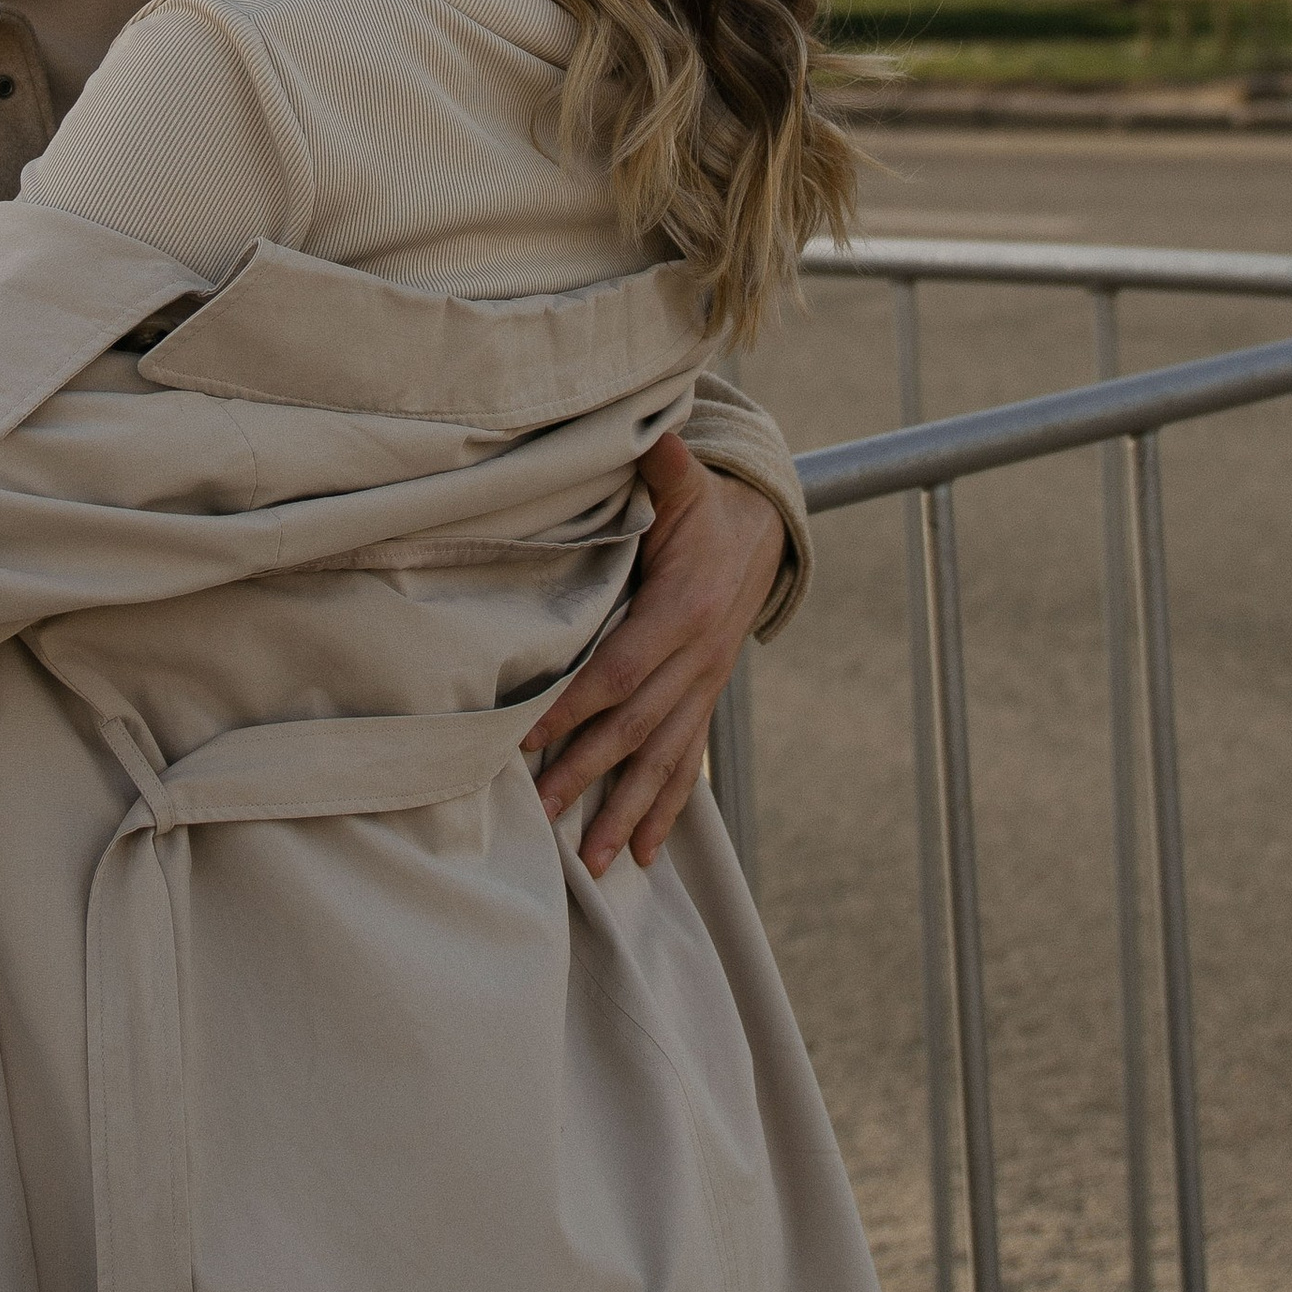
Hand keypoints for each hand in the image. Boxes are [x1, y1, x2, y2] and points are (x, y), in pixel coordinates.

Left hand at [523, 437, 784, 879]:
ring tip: (594, 862)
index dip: (575, 704)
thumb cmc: (706, 506)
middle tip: (543, 814)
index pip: (621, 667)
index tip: (528, 736)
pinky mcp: (704, 701)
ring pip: (664, 760)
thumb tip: (650, 429)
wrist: (762, 533)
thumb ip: (663, 464)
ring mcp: (704, 688)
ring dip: (628, 813)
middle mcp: (699, 659)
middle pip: (635, 727)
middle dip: (589, 773)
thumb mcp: (684, 481)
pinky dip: (665, 811)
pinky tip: (644, 855)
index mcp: (685, 609)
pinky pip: (687, 764)